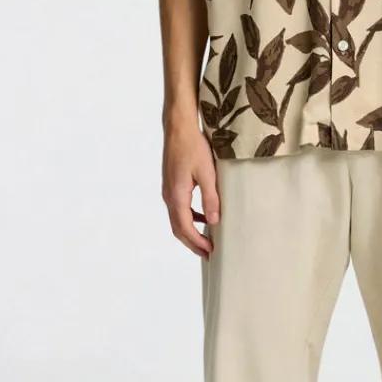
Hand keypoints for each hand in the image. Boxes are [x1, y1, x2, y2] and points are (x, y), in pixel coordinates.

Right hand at [162, 115, 219, 259]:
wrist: (178, 128)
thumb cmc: (193, 147)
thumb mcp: (207, 173)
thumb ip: (210, 198)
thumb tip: (213, 221)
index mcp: (177, 196)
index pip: (185, 228)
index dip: (197, 242)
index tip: (210, 251)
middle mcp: (169, 196)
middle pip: (178, 228)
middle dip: (192, 243)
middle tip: (207, 254)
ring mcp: (168, 190)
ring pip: (177, 219)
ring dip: (190, 232)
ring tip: (205, 240)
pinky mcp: (172, 184)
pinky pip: (179, 208)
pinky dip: (189, 218)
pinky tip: (203, 217)